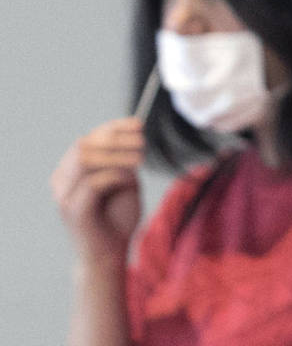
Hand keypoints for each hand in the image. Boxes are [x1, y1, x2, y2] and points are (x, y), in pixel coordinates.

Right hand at [51, 117, 144, 264]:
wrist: (111, 254)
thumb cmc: (117, 218)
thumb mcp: (124, 181)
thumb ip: (122, 160)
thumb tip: (132, 133)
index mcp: (70, 172)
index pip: (87, 139)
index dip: (112, 127)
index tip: (138, 123)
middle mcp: (62, 181)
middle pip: (83, 145)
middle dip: (116, 138)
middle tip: (143, 141)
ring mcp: (64, 196)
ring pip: (85, 160)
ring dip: (117, 155)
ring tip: (140, 158)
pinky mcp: (74, 211)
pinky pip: (93, 183)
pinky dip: (116, 175)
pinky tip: (131, 180)